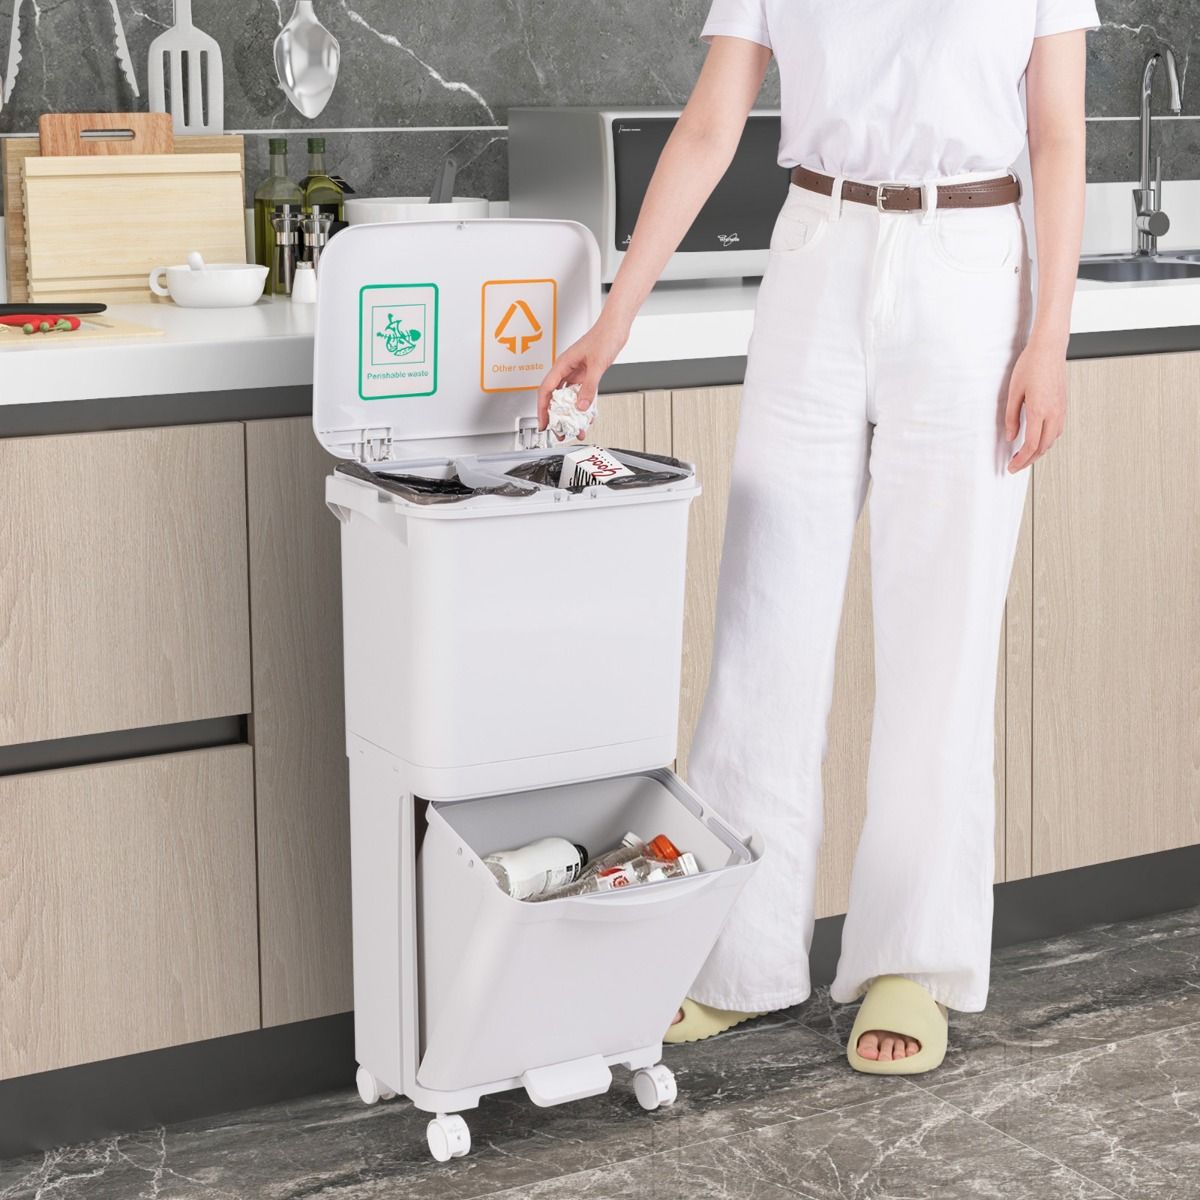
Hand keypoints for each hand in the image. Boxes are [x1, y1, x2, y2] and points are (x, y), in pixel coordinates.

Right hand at [537, 316, 629, 431]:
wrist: (616, 327)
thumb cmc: (604, 336)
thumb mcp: (597, 365)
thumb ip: (589, 387)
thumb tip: (581, 406)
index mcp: (562, 364)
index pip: (546, 390)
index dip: (542, 409)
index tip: (543, 423)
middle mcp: (567, 369)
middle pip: (555, 397)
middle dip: (556, 416)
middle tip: (560, 431)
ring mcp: (576, 373)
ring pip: (568, 398)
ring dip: (571, 414)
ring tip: (575, 428)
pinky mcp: (586, 375)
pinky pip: (580, 395)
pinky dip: (583, 406)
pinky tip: (587, 416)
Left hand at [1005, 338, 1066, 472]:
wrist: (1049, 348)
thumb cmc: (1031, 365)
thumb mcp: (1014, 392)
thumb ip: (1011, 417)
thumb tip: (1010, 436)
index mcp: (1039, 410)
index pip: (1031, 445)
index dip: (1020, 460)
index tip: (1011, 467)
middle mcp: (1054, 413)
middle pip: (1043, 447)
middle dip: (1029, 461)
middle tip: (1016, 466)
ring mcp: (1061, 409)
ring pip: (1051, 440)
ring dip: (1038, 451)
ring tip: (1024, 455)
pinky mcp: (1063, 405)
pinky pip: (1057, 430)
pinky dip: (1046, 440)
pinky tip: (1037, 440)